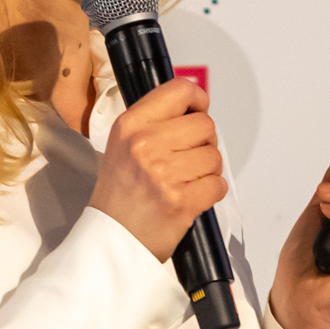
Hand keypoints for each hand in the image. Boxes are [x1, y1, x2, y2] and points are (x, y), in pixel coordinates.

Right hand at [90, 77, 226, 262]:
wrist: (112, 238)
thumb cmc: (119, 195)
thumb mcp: (123, 144)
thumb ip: (156, 122)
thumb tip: (193, 107)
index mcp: (131, 125)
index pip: (179, 90)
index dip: (198, 100)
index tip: (198, 111)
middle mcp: (145, 144)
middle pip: (205, 124)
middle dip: (204, 142)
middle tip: (189, 158)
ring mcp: (163, 173)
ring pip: (214, 156)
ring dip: (208, 170)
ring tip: (187, 180)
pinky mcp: (181, 201)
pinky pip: (217, 184)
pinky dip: (211, 192)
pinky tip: (193, 196)